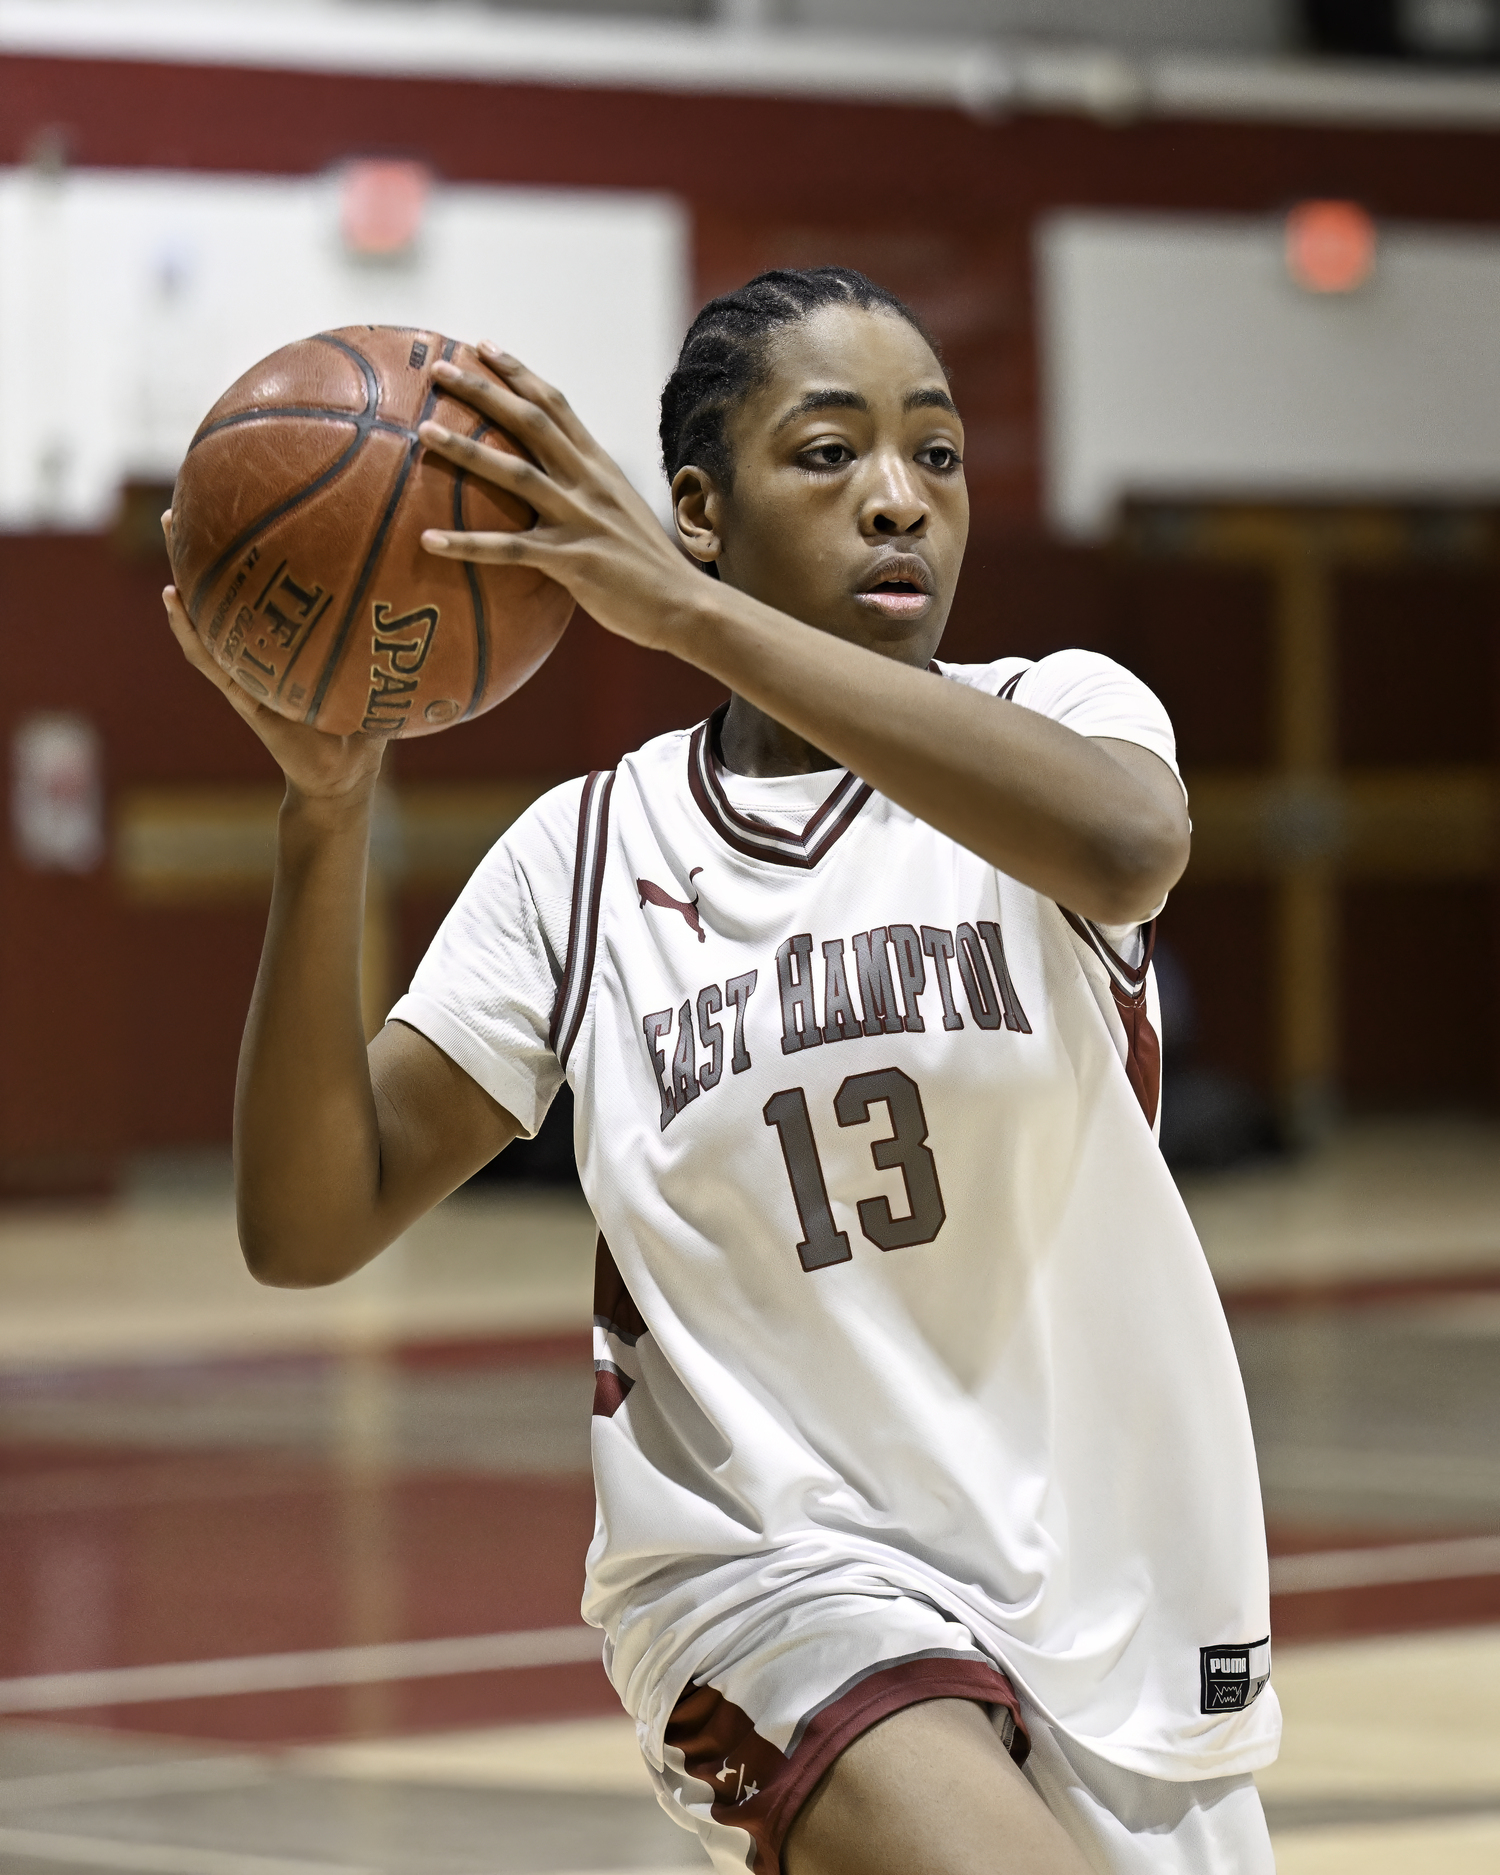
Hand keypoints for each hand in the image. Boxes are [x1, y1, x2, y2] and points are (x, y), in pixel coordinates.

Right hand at [162, 515, 386, 806]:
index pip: (267, 586)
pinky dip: (188, 630)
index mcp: (290, 640)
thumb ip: (391, 631)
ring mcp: (247, 670)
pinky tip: (173, 599)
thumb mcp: (380, 667)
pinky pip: (210, 659)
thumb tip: (430, 587)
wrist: (346, 778)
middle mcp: (262, 649)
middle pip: (229, 588)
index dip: (255, 547)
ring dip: (188, 569)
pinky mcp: (244, 697)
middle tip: (192, 496)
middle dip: (210, 543)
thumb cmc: (363, 723)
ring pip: (207, 613)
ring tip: (170, 529)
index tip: (247, 500)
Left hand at [416, 347, 700, 651]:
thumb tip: (550, 491)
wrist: (686, 604)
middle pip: (530, 421)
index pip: (556, 405)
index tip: (482, 346)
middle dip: (482, 390)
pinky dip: (466, 545)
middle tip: (439, 367)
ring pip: (515, 472)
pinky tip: (428, 541)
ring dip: (466, 450)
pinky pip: (509, 549)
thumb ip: (587, 494)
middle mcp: (589, 482)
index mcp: (600, 466)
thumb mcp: (621, 513)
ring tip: (423, 432)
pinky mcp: (572, 560)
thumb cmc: (648, 568)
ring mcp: (580, 518)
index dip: (518, 373)